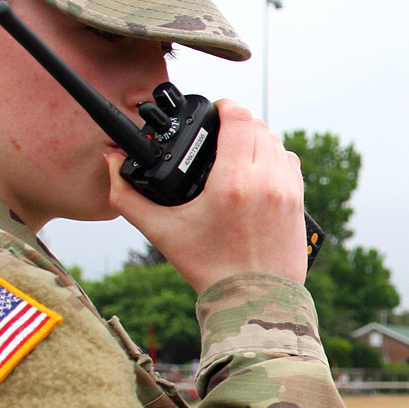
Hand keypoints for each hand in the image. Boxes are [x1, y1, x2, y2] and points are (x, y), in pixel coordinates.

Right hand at [106, 99, 307, 291]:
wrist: (252, 301)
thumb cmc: (207, 269)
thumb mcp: (161, 231)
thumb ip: (128, 195)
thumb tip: (110, 162)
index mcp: (233, 182)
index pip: (238, 117)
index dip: (224, 106)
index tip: (213, 111)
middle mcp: (265, 180)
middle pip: (257, 125)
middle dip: (237, 123)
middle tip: (218, 134)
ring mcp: (287, 191)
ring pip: (275, 142)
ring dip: (256, 140)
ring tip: (235, 152)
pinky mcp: (298, 202)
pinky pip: (289, 163)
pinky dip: (273, 159)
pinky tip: (256, 171)